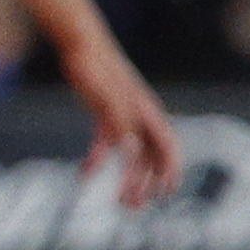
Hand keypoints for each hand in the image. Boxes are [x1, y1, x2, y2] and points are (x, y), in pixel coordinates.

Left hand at [64, 34, 184, 211]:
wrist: (79, 43)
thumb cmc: (95, 66)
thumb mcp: (106, 97)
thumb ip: (119, 124)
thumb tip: (129, 152)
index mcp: (147, 112)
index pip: (167, 147)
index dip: (170, 171)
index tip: (165, 193)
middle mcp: (140, 116)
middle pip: (151, 157)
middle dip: (147, 183)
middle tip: (133, 206)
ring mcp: (123, 116)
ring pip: (132, 154)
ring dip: (127, 177)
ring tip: (119, 202)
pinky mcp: (104, 114)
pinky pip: (107, 143)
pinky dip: (100, 159)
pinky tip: (85, 172)